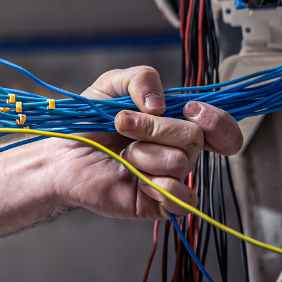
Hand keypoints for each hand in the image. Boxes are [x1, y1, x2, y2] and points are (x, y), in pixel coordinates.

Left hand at [48, 66, 241, 219]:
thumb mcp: (111, 85)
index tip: (190, 110)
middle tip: (123, 125)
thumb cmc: (87, 122)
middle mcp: (179, 150)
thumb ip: (140, 78)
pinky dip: (159, 185)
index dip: (216, 120)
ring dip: (143, 154)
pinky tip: (138, 180)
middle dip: (154, 128)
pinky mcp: (161, 204)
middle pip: (194, 137)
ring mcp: (171, 178)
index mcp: (176, 121)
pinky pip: (181, 199)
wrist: (61, 154)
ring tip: (124, 155)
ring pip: (180, 162)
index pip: (221, 126)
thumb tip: (160, 104)